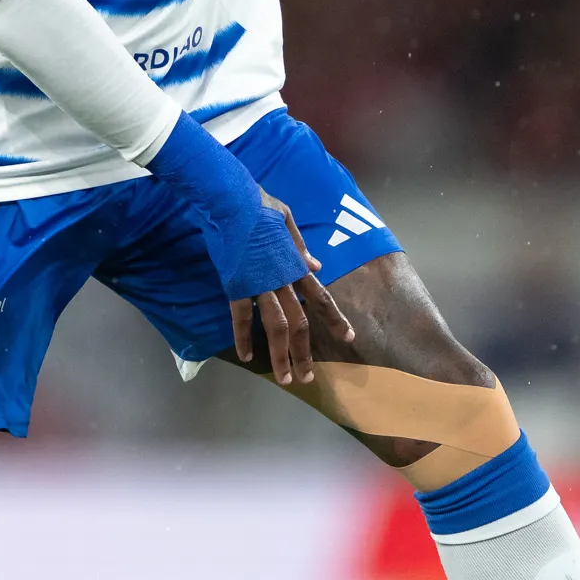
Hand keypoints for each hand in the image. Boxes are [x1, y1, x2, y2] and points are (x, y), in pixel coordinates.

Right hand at [227, 199, 355, 387]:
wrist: (231, 200)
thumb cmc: (259, 204)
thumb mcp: (288, 220)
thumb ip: (300, 247)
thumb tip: (316, 265)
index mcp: (297, 266)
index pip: (321, 298)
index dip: (334, 320)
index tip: (348, 338)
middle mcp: (283, 281)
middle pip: (300, 323)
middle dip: (305, 352)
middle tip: (308, 377)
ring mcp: (260, 285)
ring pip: (276, 328)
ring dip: (282, 356)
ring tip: (285, 379)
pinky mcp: (237, 286)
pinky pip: (241, 317)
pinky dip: (243, 338)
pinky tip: (245, 356)